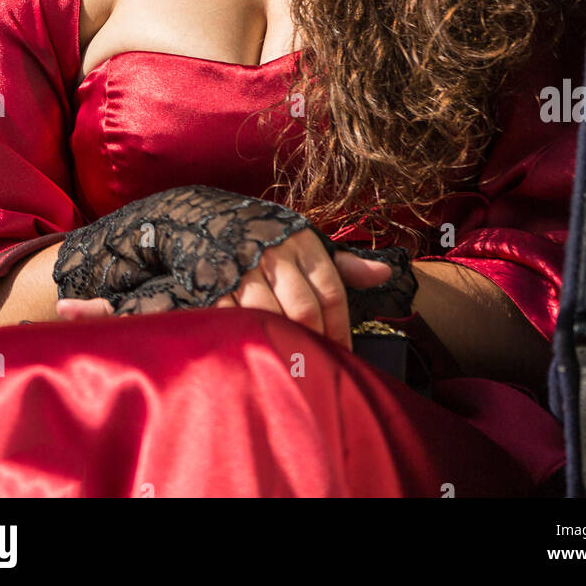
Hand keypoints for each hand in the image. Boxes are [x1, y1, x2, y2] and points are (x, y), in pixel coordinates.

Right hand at [53, 183, 417, 346]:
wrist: (201, 216)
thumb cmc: (264, 234)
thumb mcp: (304, 239)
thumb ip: (343, 262)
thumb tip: (385, 274)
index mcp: (302, 242)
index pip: (331, 290)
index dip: (341, 328)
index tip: (345, 354)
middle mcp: (275, 253)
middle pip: (304, 307)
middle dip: (315, 342)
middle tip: (320, 369)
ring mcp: (244, 269)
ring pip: (272, 316)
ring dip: (285, 344)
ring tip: (294, 369)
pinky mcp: (216, 285)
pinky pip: (238, 319)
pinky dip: (251, 339)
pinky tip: (259, 355)